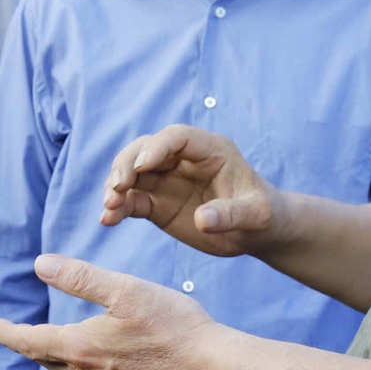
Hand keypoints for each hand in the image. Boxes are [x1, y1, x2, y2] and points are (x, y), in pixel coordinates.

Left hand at [0, 254, 226, 369]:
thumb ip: (79, 277)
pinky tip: (101, 358)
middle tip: (18, 332)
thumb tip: (39, 265)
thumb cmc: (173, 325)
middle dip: (30, 345)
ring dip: (58, 357)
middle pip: (46, 360)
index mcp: (80, 348)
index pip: (28, 342)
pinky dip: (87, 369)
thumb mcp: (125, 290)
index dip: (7, 332)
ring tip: (56, 342)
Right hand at [101, 125, 283, 259]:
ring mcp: (167, 180)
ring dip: (116, 186)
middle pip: (145, 149)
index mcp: (210, 150)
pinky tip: (107, 220)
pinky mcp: (157, 203)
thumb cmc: (263, 215)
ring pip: (132, 173)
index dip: (157, 147)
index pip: (177, 137)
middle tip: (117, 186)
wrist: (257, 232)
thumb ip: (231, 215)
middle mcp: (183, 160)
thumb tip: (202, 220)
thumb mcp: (257, 215)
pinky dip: (117, 208)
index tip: (143, 165)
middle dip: (127, 164)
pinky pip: (131, 200)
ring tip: (109, 207)